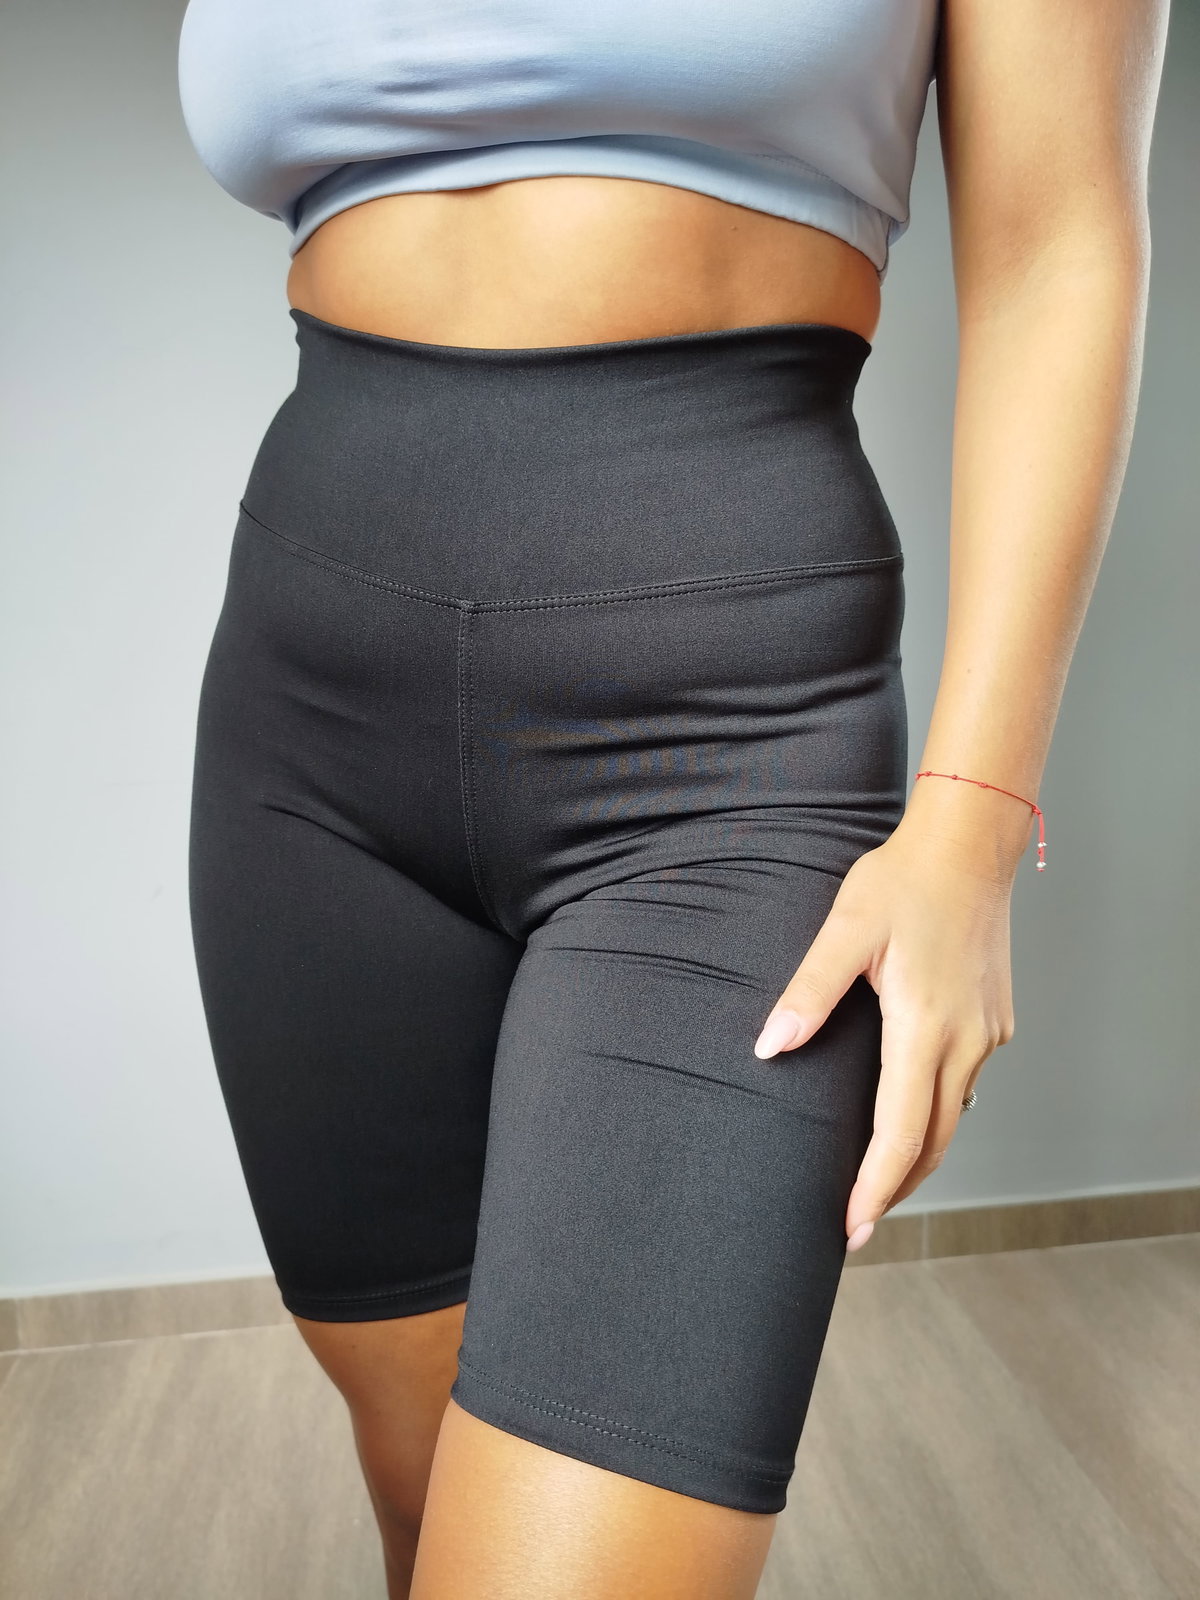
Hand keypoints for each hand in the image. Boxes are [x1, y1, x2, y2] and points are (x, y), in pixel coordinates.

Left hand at [752, 823, 1015, 1250]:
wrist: (969, 847)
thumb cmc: (903, 882)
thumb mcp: (845, 929)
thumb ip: (809, 991)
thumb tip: (770, 1046)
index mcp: (926, 1026)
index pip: (901, 1133)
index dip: (874, 1188)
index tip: (851, 1227)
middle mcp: (967, 1039)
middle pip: (932, 1141)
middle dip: (894, 1189)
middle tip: (856, 1225)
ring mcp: (987, 1032)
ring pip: (952, 1117)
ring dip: (916, 1156)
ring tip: (876, 1184)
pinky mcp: (995, 1020)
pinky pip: (964, 1085)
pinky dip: (934, 1115)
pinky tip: (909, 1117)